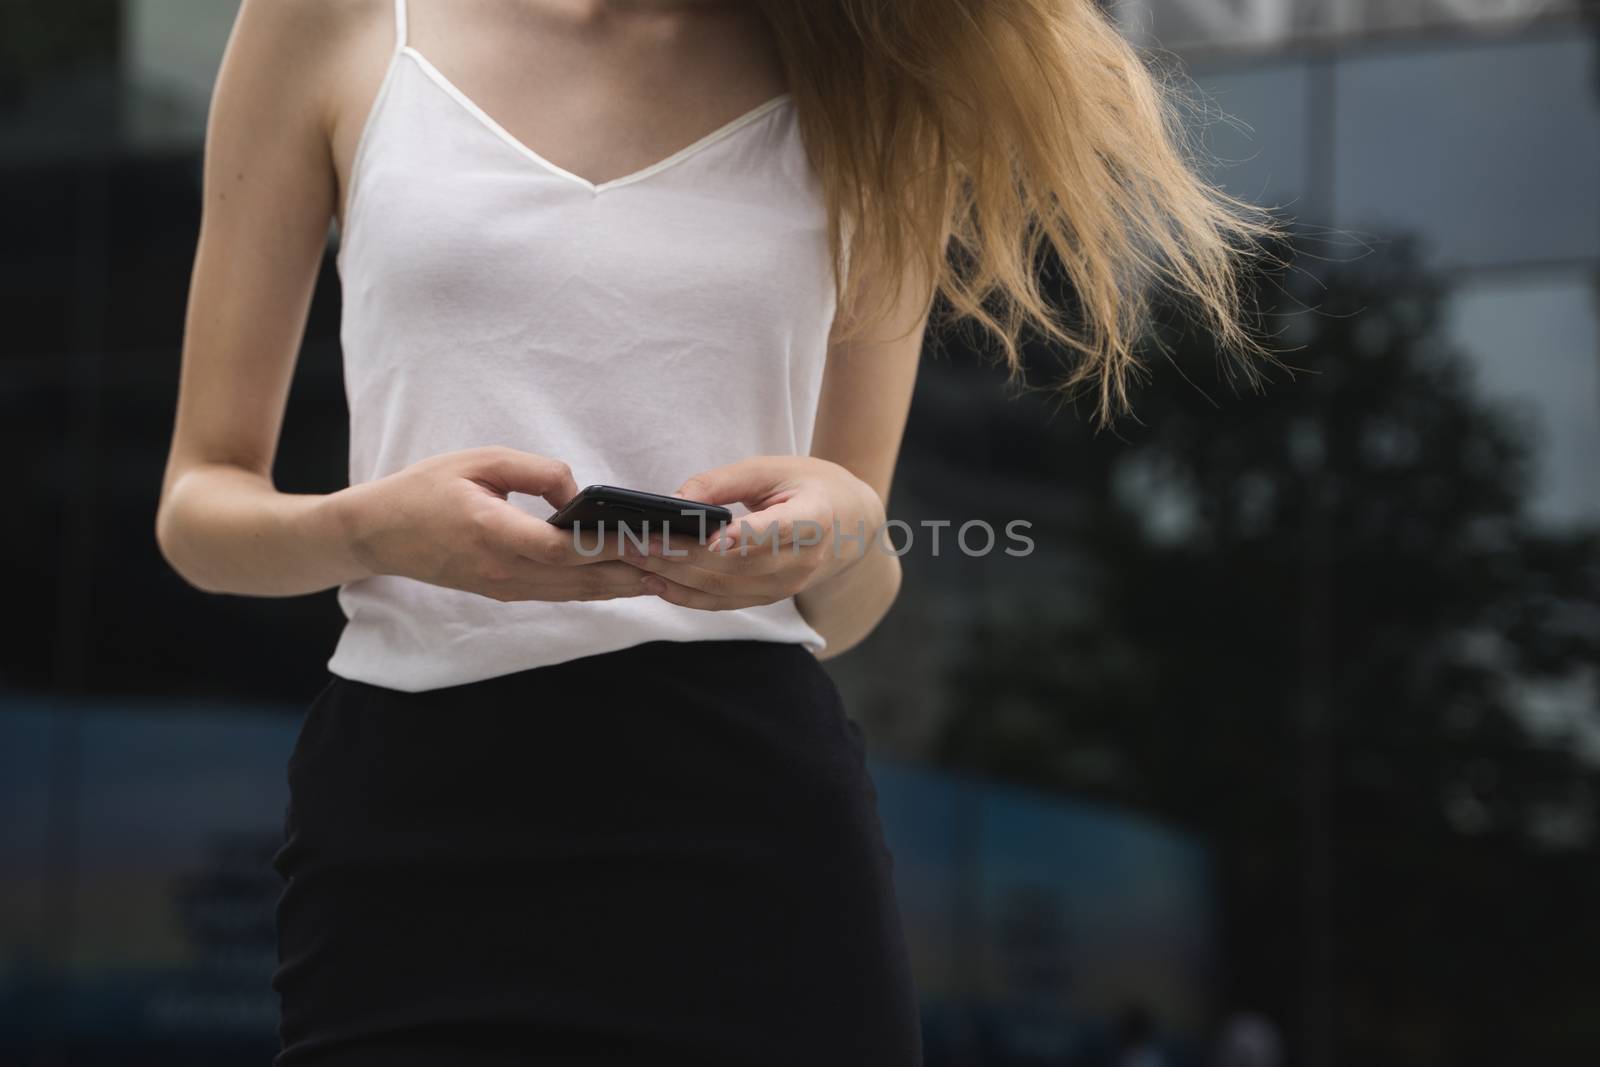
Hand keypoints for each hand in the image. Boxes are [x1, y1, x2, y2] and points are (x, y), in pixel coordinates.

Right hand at [335, 445, 659, 603]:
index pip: (565, 548)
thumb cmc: (425, 489)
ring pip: (576, 592)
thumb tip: (578, 493)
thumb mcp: (478, 460)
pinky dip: (597, 588)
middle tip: (682, 561)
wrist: (377, 533)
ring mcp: (505, 587)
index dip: (611, 546)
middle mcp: (504, 570)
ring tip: (670, 572)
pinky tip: (628, 579)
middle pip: (582, 578)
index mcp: (495, 533)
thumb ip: (534, 471)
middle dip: (635, 570)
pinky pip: (561, 593)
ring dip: (623, 585)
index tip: (652, 538)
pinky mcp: (505, 592)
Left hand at [621, 455, 885, 610]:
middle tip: (634, 540)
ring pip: (724, 588)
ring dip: (674, 576)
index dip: (751, 536)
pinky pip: (723, 603)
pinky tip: (654, 582)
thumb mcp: (774, 469)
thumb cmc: (810, 487)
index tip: (717, 538)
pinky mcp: (769, 599)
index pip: (781, 530)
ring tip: (632, 558)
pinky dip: (685, 595)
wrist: (850, 526)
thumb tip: (674, 499)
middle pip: (737, 565)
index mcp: (814, 519)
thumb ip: (724, 481)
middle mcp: (803, 561)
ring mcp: (786, 587)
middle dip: (680, 555)